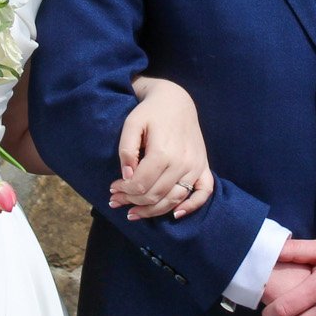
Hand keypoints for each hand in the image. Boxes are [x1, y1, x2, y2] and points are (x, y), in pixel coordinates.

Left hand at [110, 77, 214, 219]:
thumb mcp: (132, 124)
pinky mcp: (203, 166)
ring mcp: (195, 166)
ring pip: (174, 199)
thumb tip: (127, 177)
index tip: (112, 189)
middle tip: (116, 201)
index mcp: (163, 152)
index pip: (141, 184)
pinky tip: (175, 214)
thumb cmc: (151, 112)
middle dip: (132, 202)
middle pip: (155, 195)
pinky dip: (192, 206)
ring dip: (152, 211)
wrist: (177, 101)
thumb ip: (127, 150)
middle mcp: (182, 163)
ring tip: (133, 213)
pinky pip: (203, 193)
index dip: (123, 191)